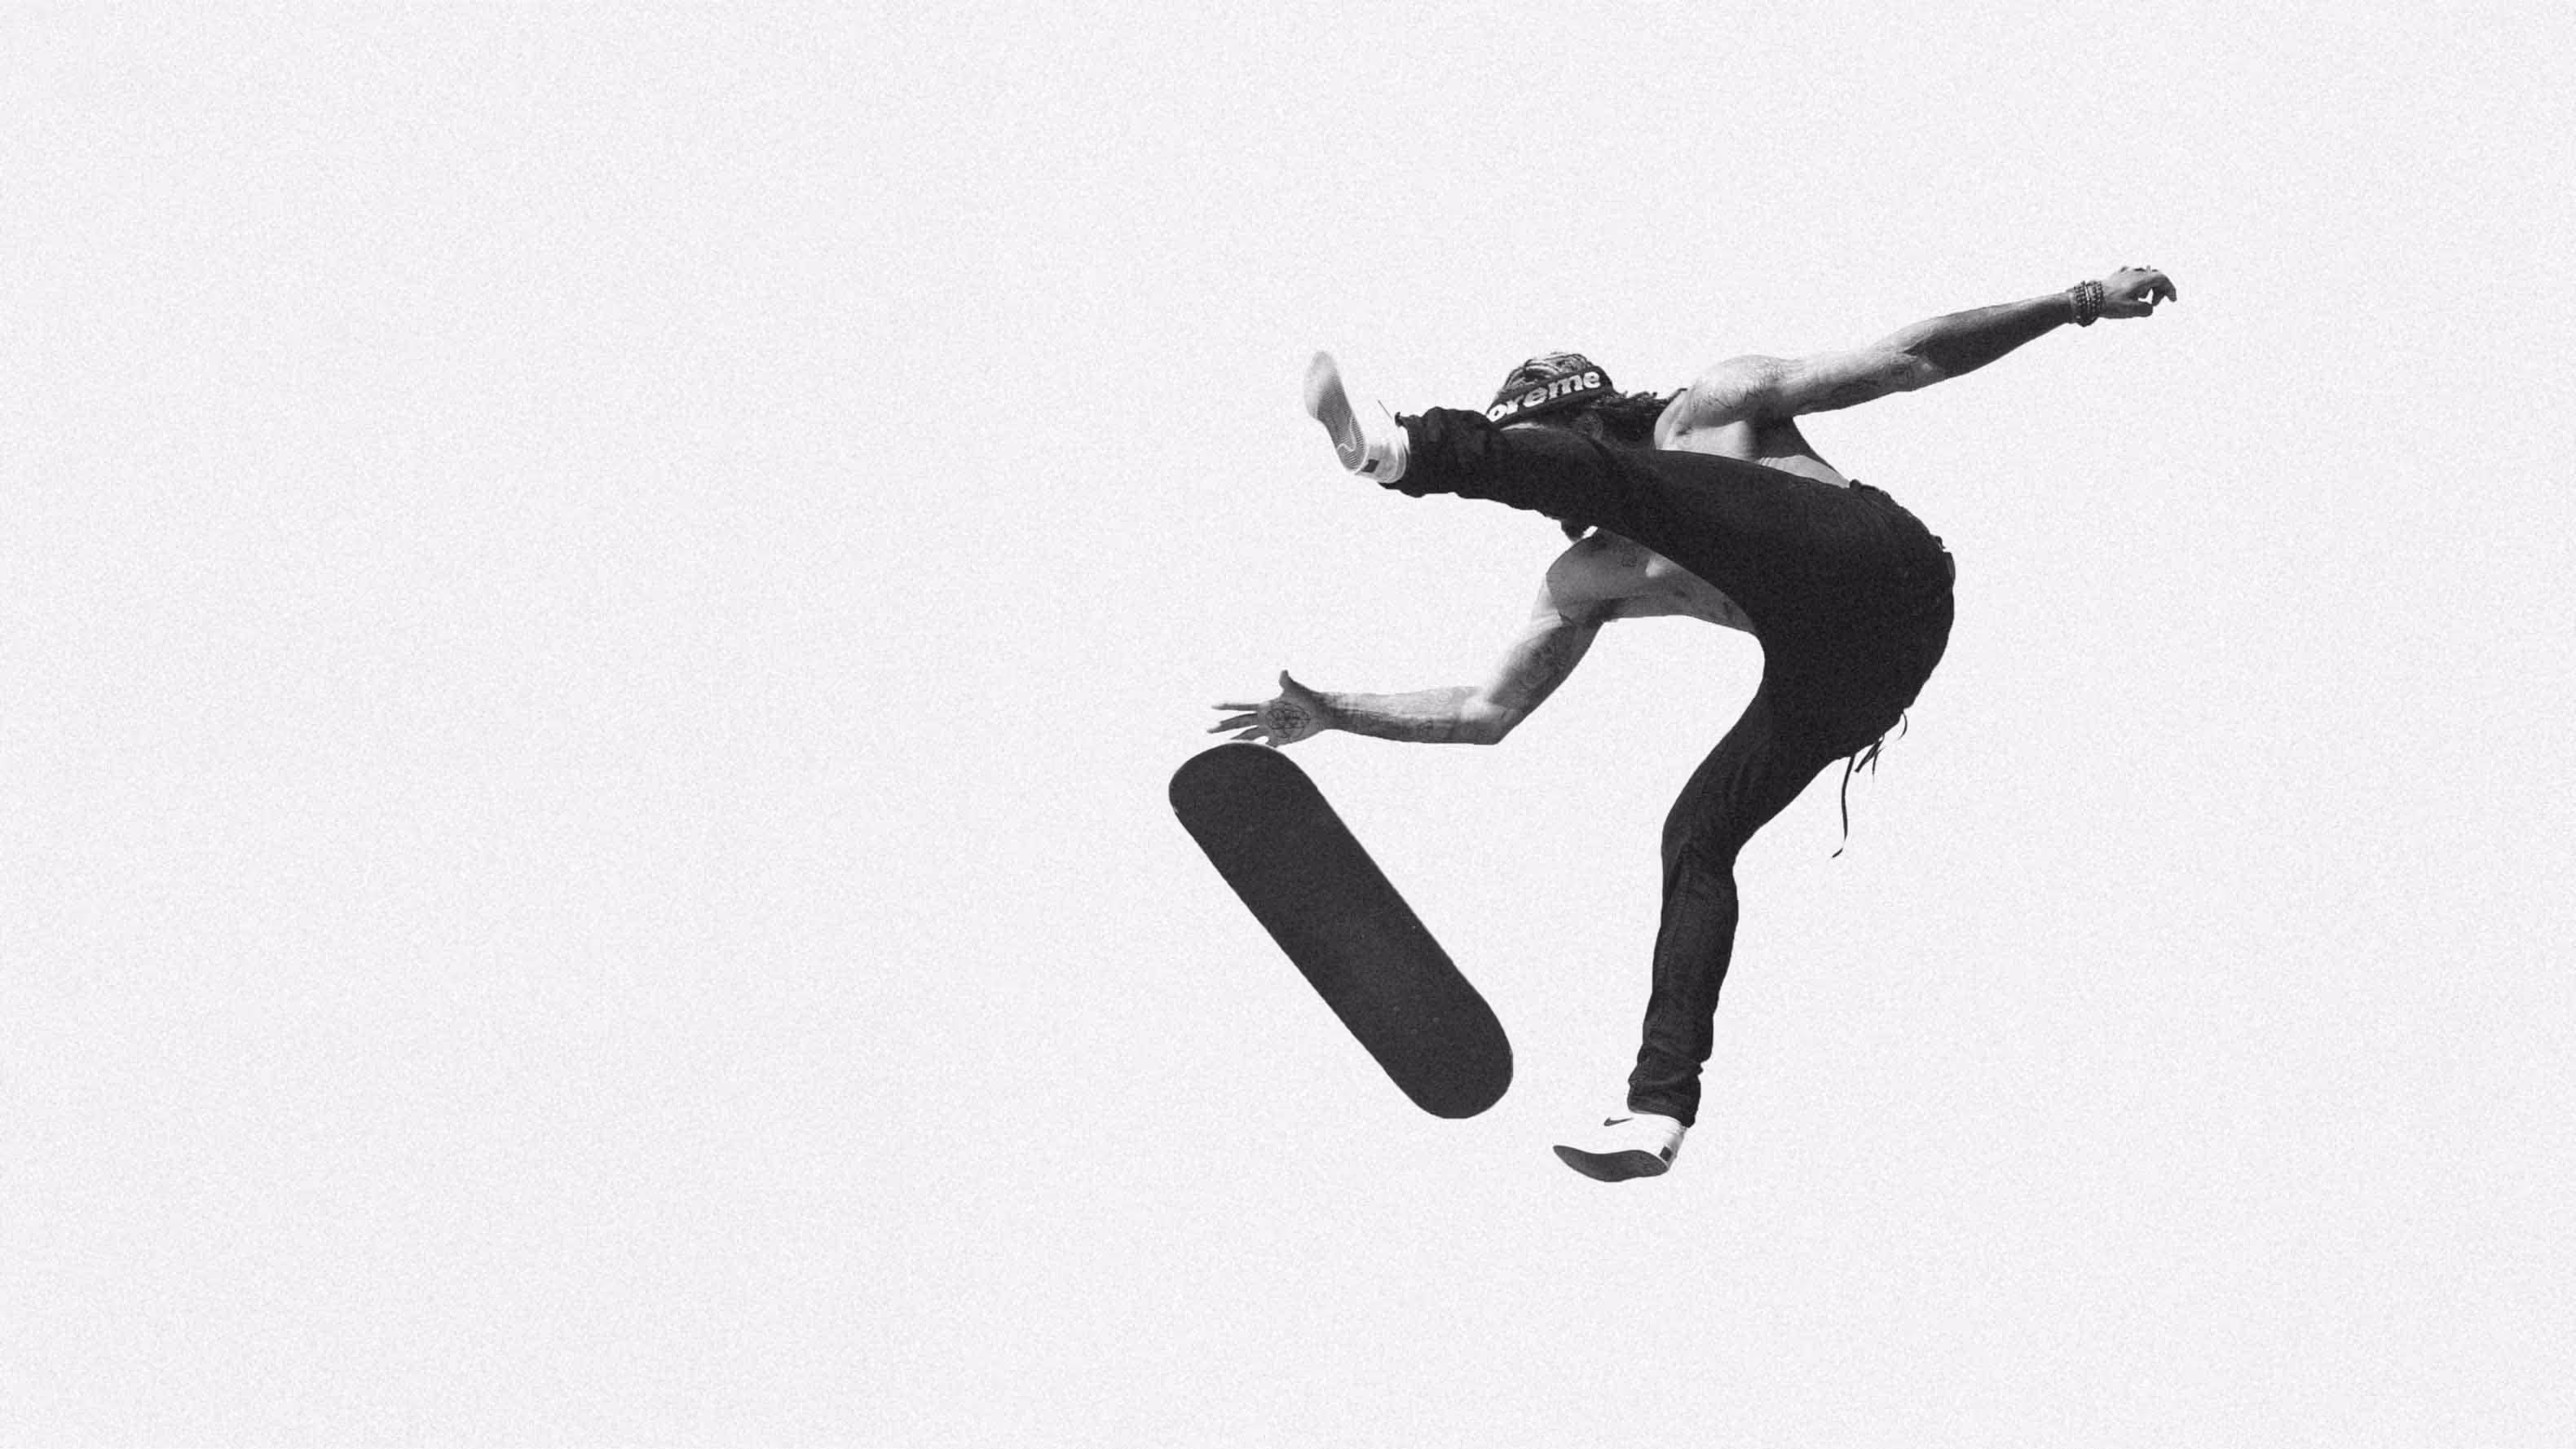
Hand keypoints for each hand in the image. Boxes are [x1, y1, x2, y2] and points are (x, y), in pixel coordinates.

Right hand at [1209, 670, 1336, 746]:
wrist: (1322, 711)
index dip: (1227, 705)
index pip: (1241, 705)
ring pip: (1248, 736)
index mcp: (1265, 705)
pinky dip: (1259, 753)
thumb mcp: (1295, 690)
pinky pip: (1266, 747)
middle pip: (1239, 722)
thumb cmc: (1309, 697)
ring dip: (1236, 741)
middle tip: (1207, 729)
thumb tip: (1283, 670)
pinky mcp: (1281, 738)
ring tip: (1222, 747)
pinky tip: (1249, 759)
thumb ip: (1286, 681)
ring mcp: (1271, 728)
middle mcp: (1265, 717)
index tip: (1212, 705)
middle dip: (1223, 725)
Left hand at [2097, 265, 2177, 318]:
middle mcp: (2134, 273)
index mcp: (2141, 279)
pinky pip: (2132, 276)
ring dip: (2147, 288)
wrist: (2088, 298)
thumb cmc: (2110, 304)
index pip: (2162, 279)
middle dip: (2158, 290)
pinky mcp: (2116, 276)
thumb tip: (2149, 308)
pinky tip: (2131, 293)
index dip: (2170, 289)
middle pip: (2154, 277)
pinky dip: (2137, 284)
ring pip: (2143, 276)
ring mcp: (2124, 273)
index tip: (2172, 300)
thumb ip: (2146, 310)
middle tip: (2154, 304)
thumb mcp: (2131, 311)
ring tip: (2141, 299)